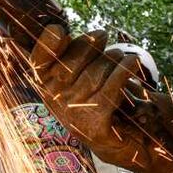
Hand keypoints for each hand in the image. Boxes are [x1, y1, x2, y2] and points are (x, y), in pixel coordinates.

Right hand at [30, 25, 172, 172]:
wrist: (121, 141)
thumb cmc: (100, 98)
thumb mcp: (79, 75)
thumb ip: (69, 54)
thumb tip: (55, 31)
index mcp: (46, 87)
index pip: (38, 62)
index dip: (46, 46)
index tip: (60, 31)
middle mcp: (54, 102)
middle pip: (71, 62)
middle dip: (90, 45)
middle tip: (103, 36)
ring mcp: (73, 114)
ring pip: (95, 72)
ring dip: (112, 58)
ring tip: (121, 57)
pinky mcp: (95, 125)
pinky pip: (112, 87)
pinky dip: (125, 70)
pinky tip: (133, 62)